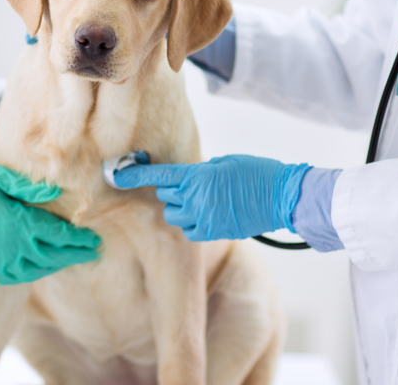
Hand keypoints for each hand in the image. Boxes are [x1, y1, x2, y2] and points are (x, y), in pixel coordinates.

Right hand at [0, 165, 100, 284]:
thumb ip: (28, 188)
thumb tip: (57, 192)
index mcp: (21, 223)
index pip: (60, 236)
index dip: (80, 240)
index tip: (95, 241)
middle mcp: (14, 247)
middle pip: (55, 256)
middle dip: (76, 254)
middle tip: (93, 252)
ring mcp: (0, 262)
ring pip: (38, 269)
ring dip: (57, 265)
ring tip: (71, 259)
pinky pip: (17, 277)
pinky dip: (34, 273)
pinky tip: (41, 267)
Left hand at [112, 155, 310, 240]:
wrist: (282, 197)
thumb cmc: (257, 173)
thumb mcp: (225, 163)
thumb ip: (201, 172)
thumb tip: (185, 181)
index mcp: (198, 177)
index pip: (159, 176)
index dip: (133, 175)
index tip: (115, 174)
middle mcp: (197, 199)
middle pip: (166, 197)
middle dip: (172, 191)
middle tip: (192, 186)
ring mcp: (205, 218)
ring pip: (175, 216)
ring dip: (181, 209)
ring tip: (202, 201)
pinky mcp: (214, 233)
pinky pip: (190, 231)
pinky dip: (193, 224)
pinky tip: (208, 215)